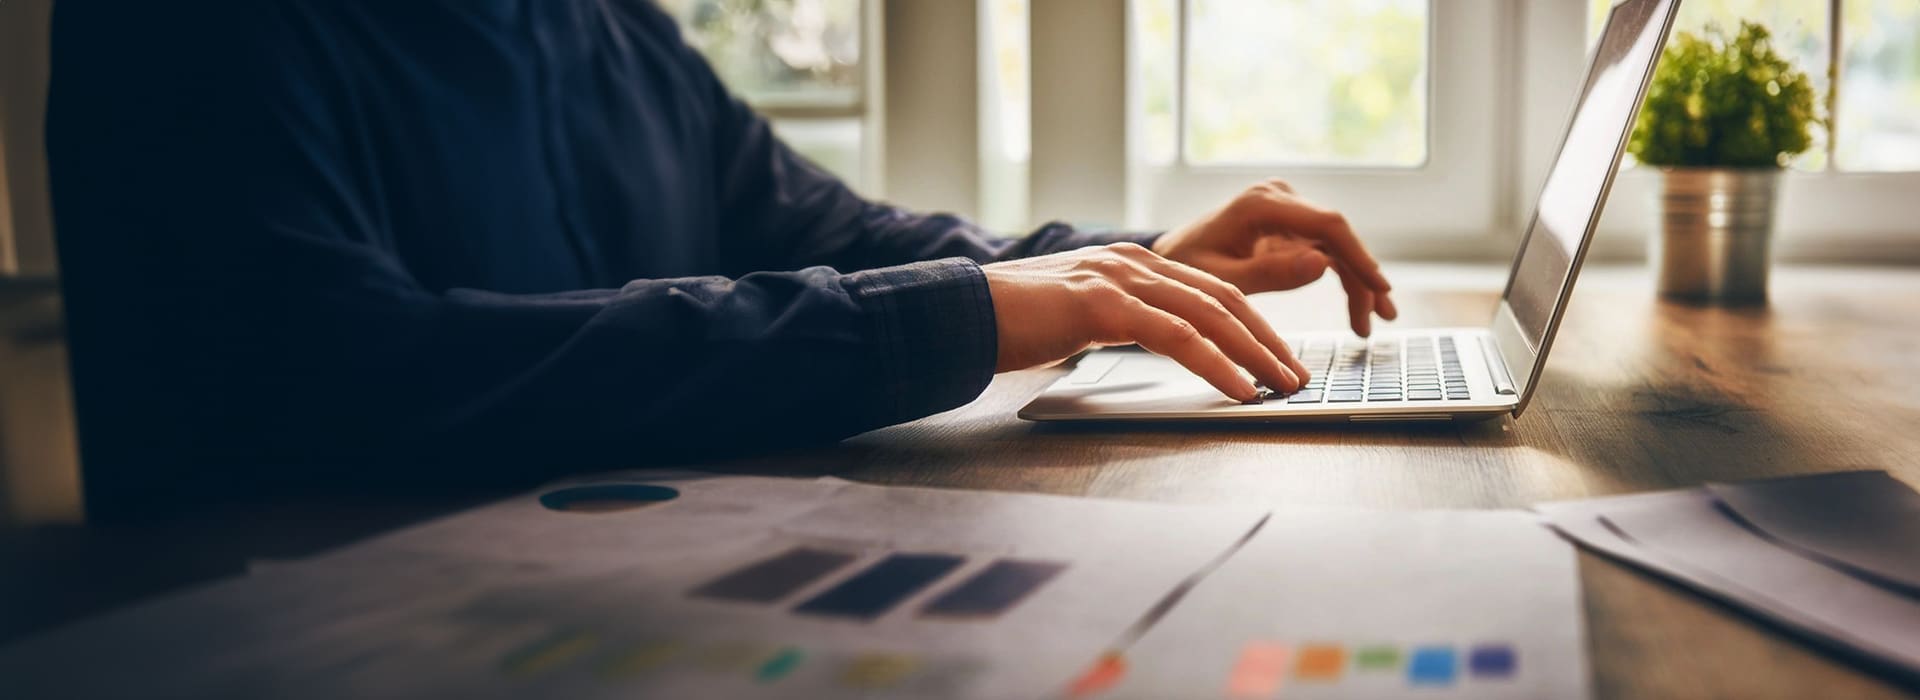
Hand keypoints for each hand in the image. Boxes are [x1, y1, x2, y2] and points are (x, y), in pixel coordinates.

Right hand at [983, 242, 1309, 401]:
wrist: (959, 312)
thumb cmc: (1012, 322)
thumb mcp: (1077, 315)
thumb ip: (1118, 319)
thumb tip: (1154, 347)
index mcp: (1130, 262)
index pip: (1211, 291)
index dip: (1253, 326)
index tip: (1279, 358)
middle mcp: (1132, 261)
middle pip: (1223, 298)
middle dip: (1268, 340)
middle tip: (1297, 376)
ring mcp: (1118, 278)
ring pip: (1209, 314)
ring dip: (1255, 354)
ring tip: (1282, 386)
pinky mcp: (1102, 304)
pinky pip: (1176, 335)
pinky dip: (1216, 364)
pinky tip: (1238, 389)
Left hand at [1153, 179, 1398, 336]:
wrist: (1168, 257)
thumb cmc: (1186, 268)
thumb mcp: (1222, 280)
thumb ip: (1270, 274)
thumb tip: (1322, 265)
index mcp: (1261, 204)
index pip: (1327, 225)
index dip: (1358, 257)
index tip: (1379, 288)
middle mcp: (1279, 198)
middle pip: (1337, 236)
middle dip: (1362, 277)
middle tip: (1379, 319)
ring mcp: (1286, 210)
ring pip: (1336, 246)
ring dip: (1356, 282)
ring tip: (1367, 325)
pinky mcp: (1288, 225)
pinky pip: (1324, 251)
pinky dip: (1341, 278)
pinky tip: (1356, 309)